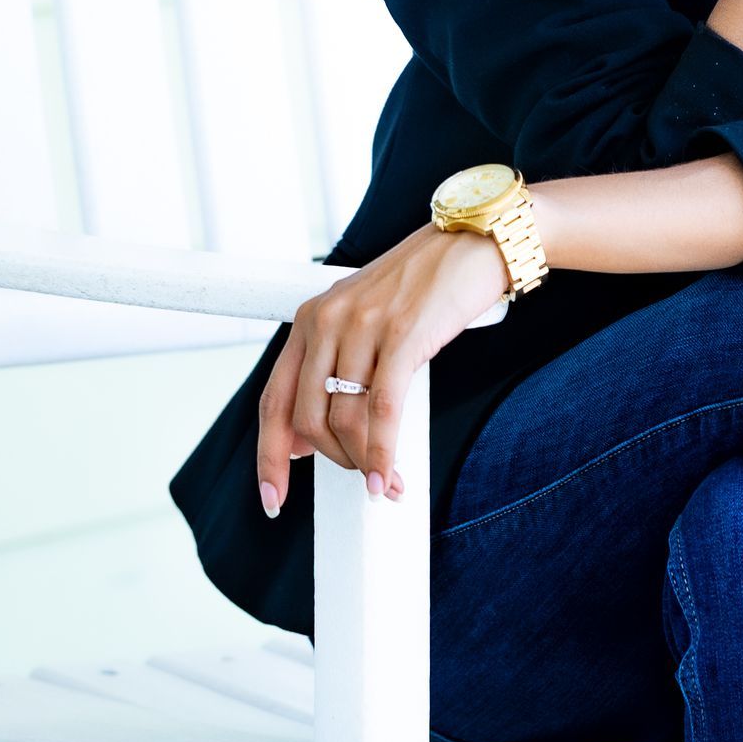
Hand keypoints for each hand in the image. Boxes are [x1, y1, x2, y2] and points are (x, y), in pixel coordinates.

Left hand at [256, 224, 506, 514]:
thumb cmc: (424, 286)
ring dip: (365, 462)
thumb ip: (334, 368)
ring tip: (386, 481)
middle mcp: (326, 321)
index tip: (272, 499)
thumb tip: (309, 439)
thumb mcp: (364, 320)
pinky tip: (391, 475)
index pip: (274, 401)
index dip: (269, 457)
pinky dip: (384, 453)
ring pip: (344, 420)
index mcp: (309, 320)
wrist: (473, 242)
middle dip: (335, 462)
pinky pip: (383, 411)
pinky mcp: (402, 335)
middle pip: (308, 419)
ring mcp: (362, 326)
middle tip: (364, 478)